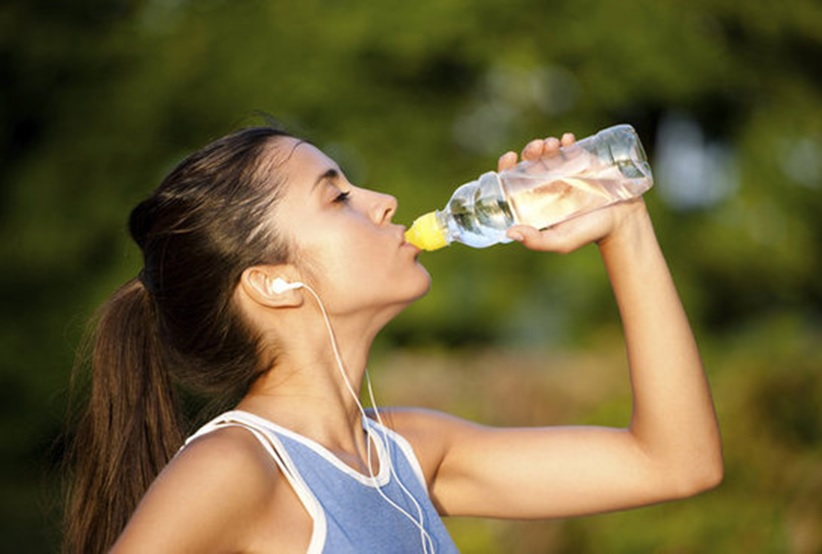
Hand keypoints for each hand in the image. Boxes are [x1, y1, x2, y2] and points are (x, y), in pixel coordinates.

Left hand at [497, 133, 646, 253]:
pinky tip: (568, 140)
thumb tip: (510, 232)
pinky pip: (570, 147)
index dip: (507, 167)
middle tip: (538, 148)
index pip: (513, 180)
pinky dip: (566, 141)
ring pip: (548, 151)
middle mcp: (546, 183)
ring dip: (546, 144)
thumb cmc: (588, 233)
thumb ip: (537, 241)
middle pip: (530, 161)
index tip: (510, 158)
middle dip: (530, 150)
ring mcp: (563, 171)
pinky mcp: (581, 162)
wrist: (621, 221)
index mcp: (535, 199)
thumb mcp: (561, 241)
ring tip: (552, 145)